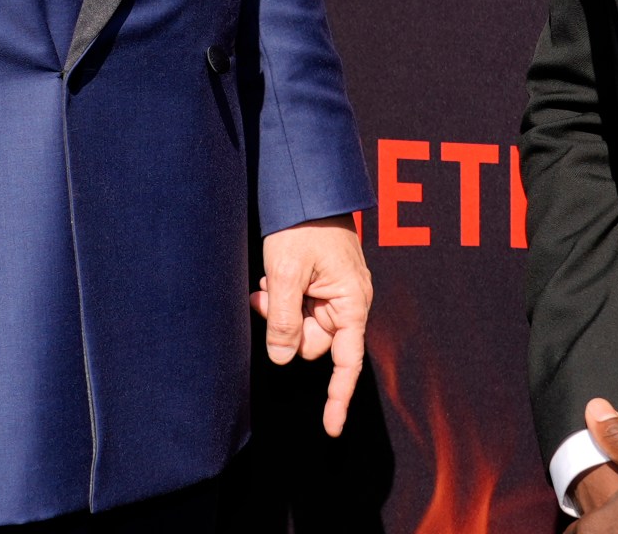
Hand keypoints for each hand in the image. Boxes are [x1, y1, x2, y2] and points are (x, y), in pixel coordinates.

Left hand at [252, 215, 370, 436]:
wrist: (306, 188)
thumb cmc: (303, 226)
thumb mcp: (287, 273)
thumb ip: (284, 319)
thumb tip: (282, 359)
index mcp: (351, 302)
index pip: (347, 362)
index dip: (338, 397)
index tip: (332, 429)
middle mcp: (348, 303)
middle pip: (312, 344)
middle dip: (285, 327)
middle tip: (265, 293)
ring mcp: (333, 295)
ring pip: (299, 326)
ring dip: (279, 310)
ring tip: (268, 279)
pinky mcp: (319, 286)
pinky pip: (297, 308)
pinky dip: (281, 299)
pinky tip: (272, 277)